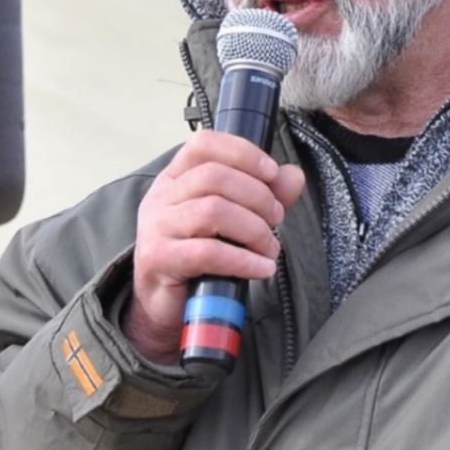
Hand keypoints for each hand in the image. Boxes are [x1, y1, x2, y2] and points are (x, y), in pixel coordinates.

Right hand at [126, 130, 305, 364]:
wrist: (164, 305)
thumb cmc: (197, 258)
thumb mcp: (232, 221)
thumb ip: (263, 195)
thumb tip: (293, 175)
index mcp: (175, 178)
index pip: (203, 144)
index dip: (243, 153)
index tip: (272, 173)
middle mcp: (161, 197)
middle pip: (215, 177)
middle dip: (258, 196)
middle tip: (276, 218)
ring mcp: (156, 227)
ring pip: (213, 210)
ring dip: (254, 229)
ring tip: (270, 247)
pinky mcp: (159, 259)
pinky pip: (208, 252)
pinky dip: (244, 260)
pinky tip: (261, 268)